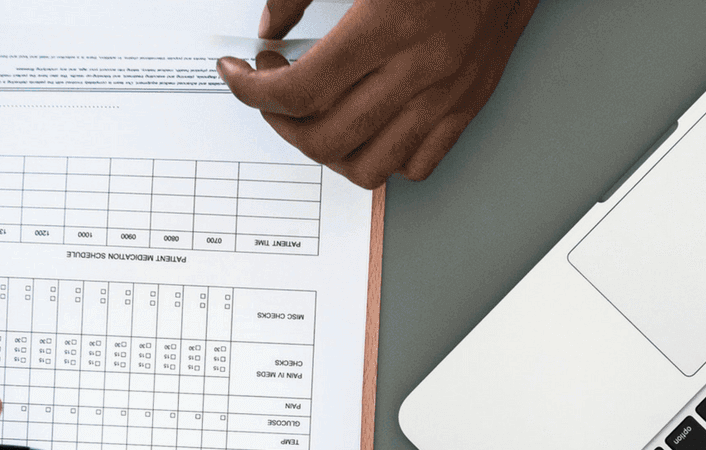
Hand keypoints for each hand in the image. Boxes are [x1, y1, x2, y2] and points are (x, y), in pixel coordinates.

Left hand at [218, 0, 539, 186]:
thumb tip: (270, 26)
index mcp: (386, 27)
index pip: (298, 90)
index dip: (251, 90)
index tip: (237, 74)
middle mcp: (419, 71)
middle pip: (325, 138)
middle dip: (280, 122)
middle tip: (270, 91)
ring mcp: (446, 96)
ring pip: (368, 167)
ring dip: (326, 151)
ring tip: (312, 116)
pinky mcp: (468, 106)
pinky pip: (417, 165)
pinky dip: (382, 159)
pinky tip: (365, 126)